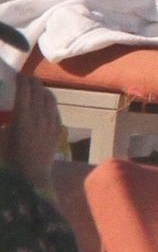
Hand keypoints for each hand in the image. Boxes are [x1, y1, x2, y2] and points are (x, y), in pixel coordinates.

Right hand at [0, 74, 60, 193]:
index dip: (22, 80)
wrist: (30, 176)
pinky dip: (49, 102)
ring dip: (42, 90)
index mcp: (22, 118)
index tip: (17, 74)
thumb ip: (2, 120)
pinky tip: (44, 102)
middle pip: (39, 92)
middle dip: (32, 82)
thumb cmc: (8, 158)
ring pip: (50, 99)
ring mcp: (51, 123)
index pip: (24, 91)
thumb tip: (4, 113)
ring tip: (35, 86)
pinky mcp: (58, 129)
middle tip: (26, 77)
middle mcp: (39, 117)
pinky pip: (55, 110)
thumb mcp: (1, 138)